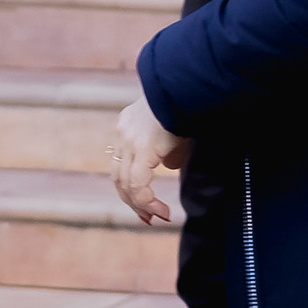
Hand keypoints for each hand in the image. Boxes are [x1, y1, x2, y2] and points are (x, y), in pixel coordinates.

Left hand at [111, 94, 189, 225]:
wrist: (189, 88)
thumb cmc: (187, 107)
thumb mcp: (174, 132)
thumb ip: (168, 149)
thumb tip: (168, 165)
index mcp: (127, 126)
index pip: (121, 165)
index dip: (131, 189)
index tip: (145, 205)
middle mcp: (123, 134)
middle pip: (119, 178)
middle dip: (133, 202)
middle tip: (147, 219)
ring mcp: (128, 140)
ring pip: (125, 184)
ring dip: (141, 205)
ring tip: (158, 217)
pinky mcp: (141, 147)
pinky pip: (137, 183)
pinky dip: (147, 201)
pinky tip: (162, 210)